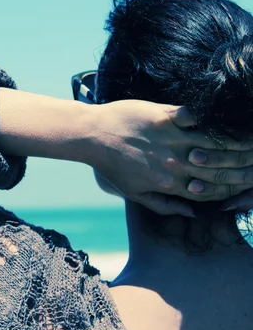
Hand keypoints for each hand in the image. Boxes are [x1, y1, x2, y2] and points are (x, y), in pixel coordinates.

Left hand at [87, 100, 252, 216]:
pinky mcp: (165, 116)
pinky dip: (212, 116)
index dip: (233, 187)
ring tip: (249, 139)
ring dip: (236, 141)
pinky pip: (197, 116)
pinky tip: (225, 116)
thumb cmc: (111, 166)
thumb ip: (166, 206)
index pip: (212, 190)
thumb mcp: (135, 194)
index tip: (245, 180)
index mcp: (170, 184)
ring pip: (215, 142)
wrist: (91, 136)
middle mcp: (175, 163)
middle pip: (220, 167)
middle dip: (244, 165)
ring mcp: (171, 138)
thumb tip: (193, 214)